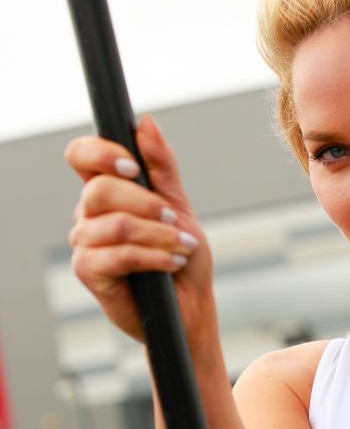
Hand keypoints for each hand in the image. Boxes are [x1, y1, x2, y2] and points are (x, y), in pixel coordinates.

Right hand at [65, 116, 215, 351]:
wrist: (189, 305)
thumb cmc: (182, 256)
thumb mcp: (177, 205)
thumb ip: (161, 167)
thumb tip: (145, 123)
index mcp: (105, 192)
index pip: (81, 155)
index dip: (102, 153)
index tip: (134, 167)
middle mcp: (87, 214)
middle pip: (100, 189)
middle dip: (146, 203)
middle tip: (173, 219)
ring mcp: (84, 243)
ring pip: (116, 225)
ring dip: (158, 235)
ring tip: (182, 247)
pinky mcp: (89, 272)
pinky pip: (119, 255)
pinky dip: (153, 257)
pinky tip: (172, 263)